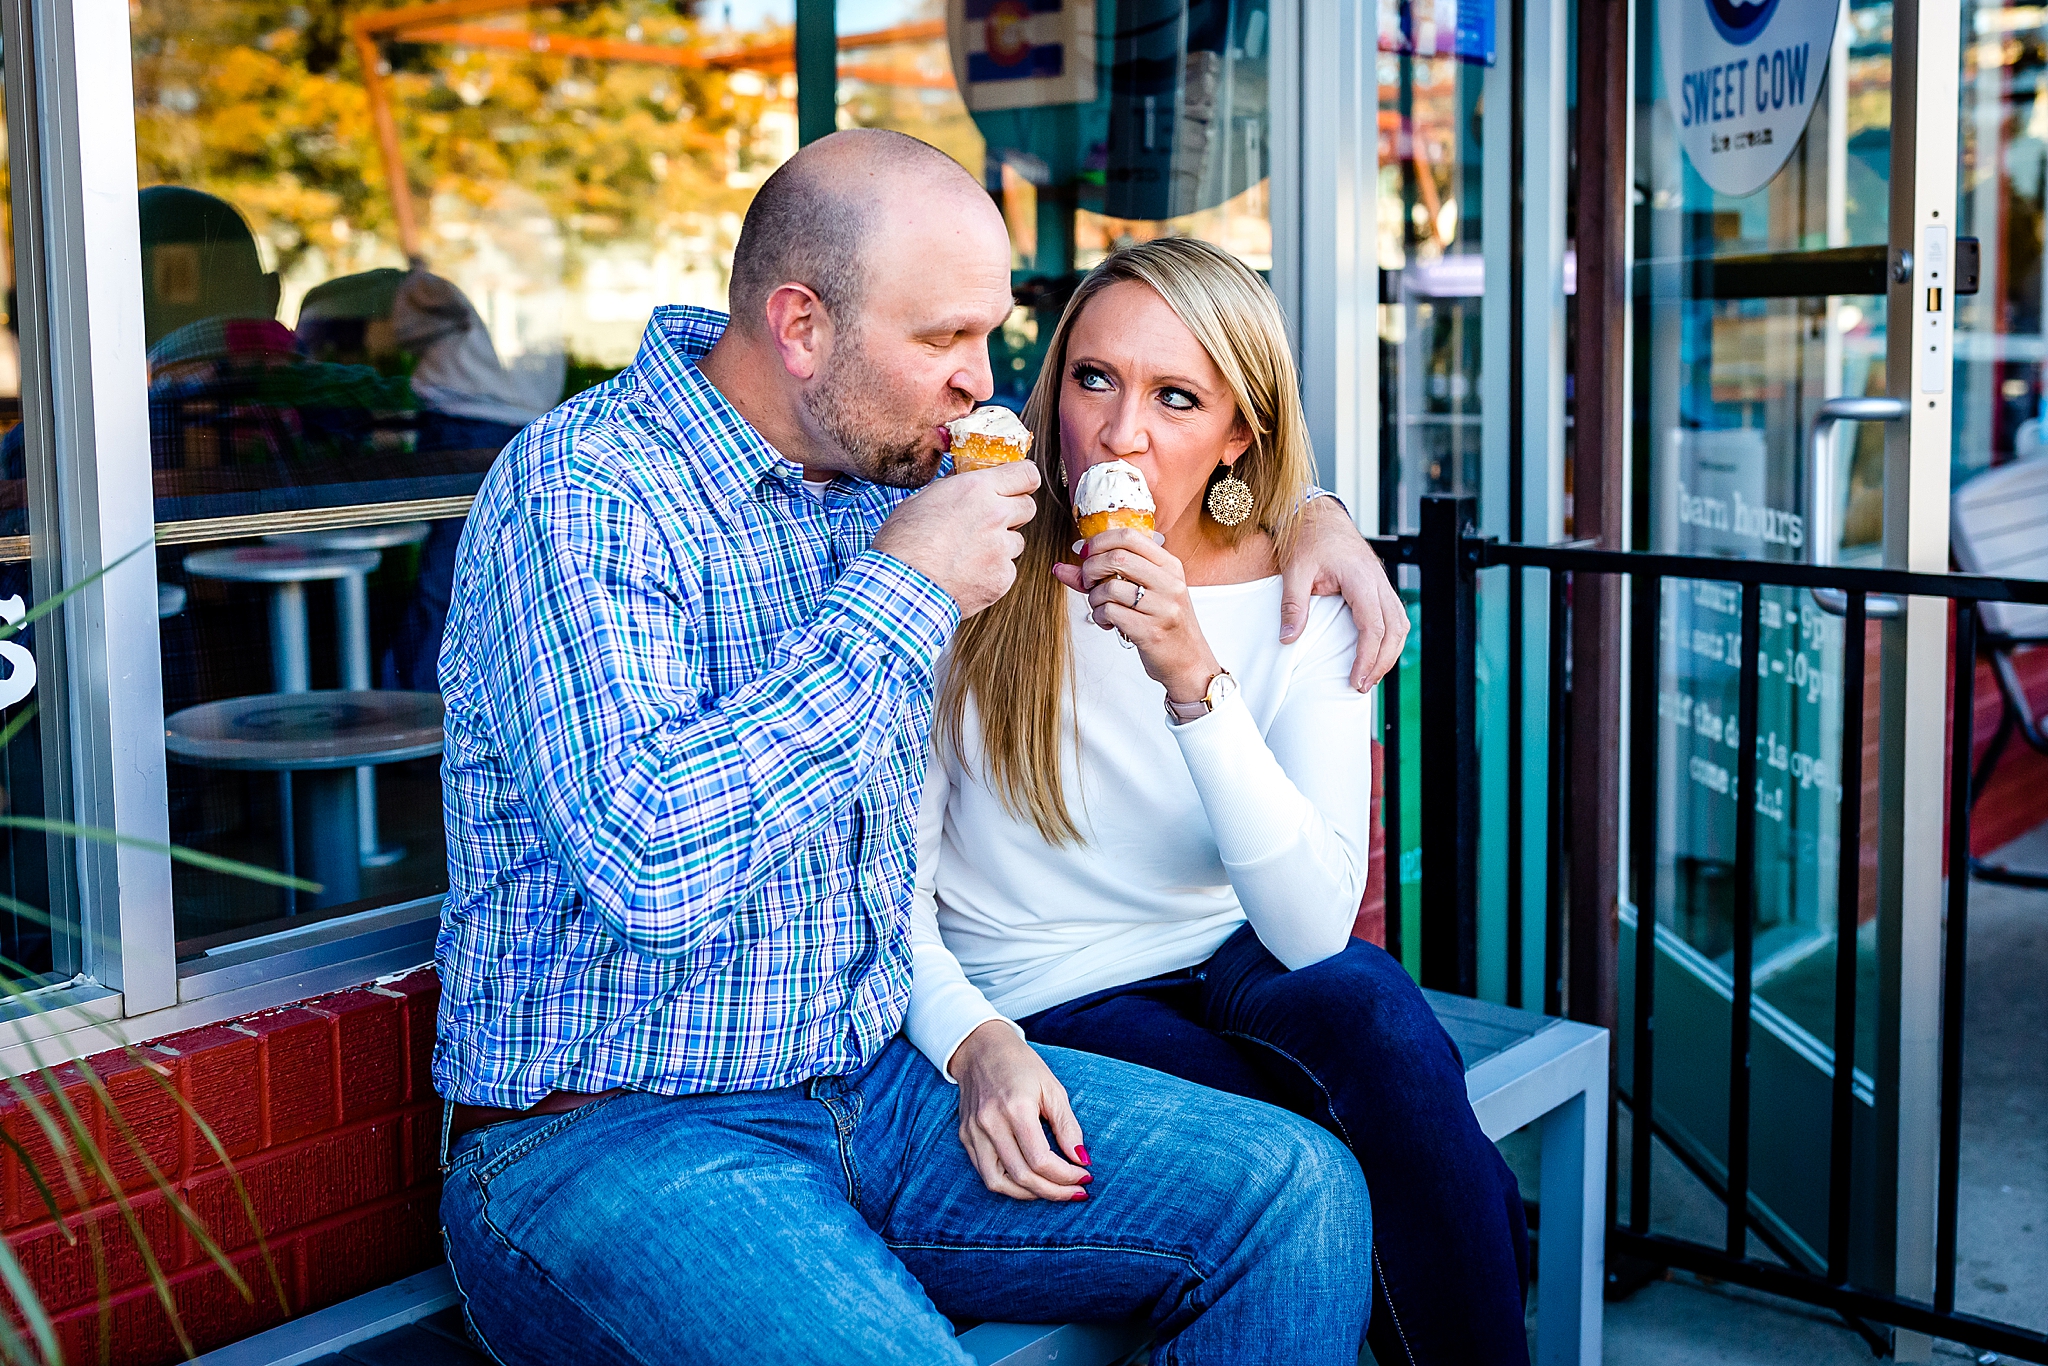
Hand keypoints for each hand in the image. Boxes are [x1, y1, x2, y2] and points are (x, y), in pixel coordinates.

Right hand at [872, 462, 1039, 617]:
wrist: (902, 588)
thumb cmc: (903, 545)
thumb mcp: (921, 501)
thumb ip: (952, 490)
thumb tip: (962, 484)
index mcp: (976, 489)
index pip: (1026, 474)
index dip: (1024, 479)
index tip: (1018, 485)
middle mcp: (995, 515)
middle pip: (1028, 506)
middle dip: (1013, 512)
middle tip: (990, 521)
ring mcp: (1002, 549)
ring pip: (1017, 541)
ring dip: (1000, 545)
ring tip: (969, 554)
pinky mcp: (1003, 578)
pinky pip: (1007, 570)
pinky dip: (992, 572)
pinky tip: (967, 575)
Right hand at [948, 1020, 1091, 1201]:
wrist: (981, 1048)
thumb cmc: (1022, 1065)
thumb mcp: (1053, 1088)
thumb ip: (1067, 1126)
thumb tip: (1081, 1160)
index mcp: (1015, 1108)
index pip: (1040, 1160)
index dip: (1066, 1176)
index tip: (1084, 1177)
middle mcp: (990, 1123)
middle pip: (1022, 1176)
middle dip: (1053, 1191)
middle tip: (1075, 1192)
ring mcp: (973, 1132)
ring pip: (998, 1183)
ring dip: (1029, 1194)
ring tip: (1052, 1191)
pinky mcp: (965, 1136)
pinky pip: (985, 1173)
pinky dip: (1008, 1184)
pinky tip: (1029, 1181)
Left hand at [1053, 529, 1220, 704]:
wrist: (1189, 662)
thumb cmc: (1163, 623)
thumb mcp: (1143, 593)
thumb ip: (1103, 576)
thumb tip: (1060, 568)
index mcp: (1169, 565)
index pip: (1129, 536)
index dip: (1100, 542)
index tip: (1087, 555)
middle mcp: (1170, 583)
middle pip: (1117, 557)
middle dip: (1091, 569)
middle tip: (1089, 583)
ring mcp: (1163, 607)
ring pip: (1110, 588)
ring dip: (1094, 598)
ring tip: (1101, 608)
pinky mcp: (1151, 631)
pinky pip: (1111, 613)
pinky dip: (1100, 617)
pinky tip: (1108, 623)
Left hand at [1282, 497, 1406, 691]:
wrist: (1319, 515)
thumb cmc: (1308, 539)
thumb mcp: (1295, 570)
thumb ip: (1293, 605)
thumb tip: (1287, 639)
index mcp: (1361, 578)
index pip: (1373, 626)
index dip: (1368, 657)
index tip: (1356, 680)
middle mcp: (1378, 581)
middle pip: (1394, 630)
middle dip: (1382, 662)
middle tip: (1362, 686)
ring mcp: (1382, 583)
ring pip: (1400, 624)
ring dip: (1390, 652)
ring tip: (1370, 676)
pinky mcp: (1379, 586)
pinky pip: (1394, 616)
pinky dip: (1389, 638)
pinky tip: (1374, 654)